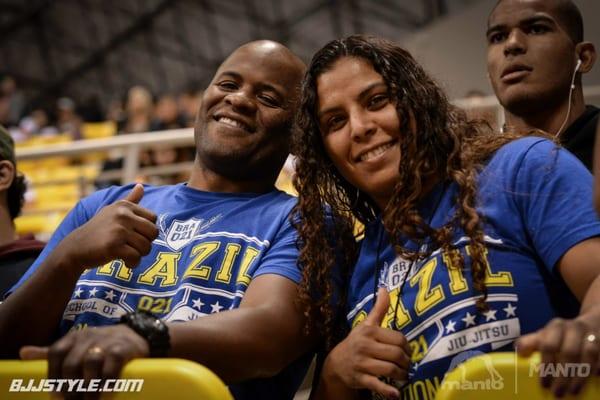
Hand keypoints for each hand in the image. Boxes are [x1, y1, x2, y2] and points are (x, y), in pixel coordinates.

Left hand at [20, 325, 149, 398]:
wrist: (136, 335)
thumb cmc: (101, 344)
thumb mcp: (76, 345)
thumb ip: (51, 352)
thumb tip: (23, 353)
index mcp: (74, 337)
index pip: (56, 353)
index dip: (54, 375)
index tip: (57, 394)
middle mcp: (89, 336)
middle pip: (72, 362)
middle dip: (71, 386)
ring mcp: (106, 341)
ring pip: (91, 362)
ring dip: (88, 385)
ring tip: (90, 399)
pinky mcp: (123, 348)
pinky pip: (112, 364)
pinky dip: (107, 380)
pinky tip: (105, 392)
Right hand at [54, 184, 157, 270]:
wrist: (75, 248)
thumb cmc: (98, 230)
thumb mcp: (112, 211)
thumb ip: (130, 200)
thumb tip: (141, 184)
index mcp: (124, 206)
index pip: (153, 218)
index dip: (147, 230)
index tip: (135, 235)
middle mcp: (122, 215)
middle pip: (153, 233)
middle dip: (146, 243)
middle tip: (133, 247)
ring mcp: (118, 230)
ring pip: (146, 247)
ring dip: (139, 255)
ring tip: (127, 254)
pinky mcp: (113, 246)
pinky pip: (136, 257)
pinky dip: (133, 263)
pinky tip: (125, 262)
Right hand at [322, 288, 410, 398]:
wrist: (336, 364)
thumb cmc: (356, 342)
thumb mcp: (366, 325)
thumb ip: (378, 309)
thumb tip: (385, 288)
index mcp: (370, 332)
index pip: (397, 338)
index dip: (407, 346)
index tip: (408, 351)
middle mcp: (365, 346)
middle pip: (396, 354)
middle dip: (407, 362)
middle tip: (408, 365)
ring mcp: (362, 364)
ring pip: (390, 369)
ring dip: (402, 375)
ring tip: (404, 376)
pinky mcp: (360, 379)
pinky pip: (377, 385)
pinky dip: (388, 391)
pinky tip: (396, 394)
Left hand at [517, 317, 599, 396]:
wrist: (592, 322)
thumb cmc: (563, 334)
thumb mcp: (546, 334)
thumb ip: (532, 342)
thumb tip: (518, 350)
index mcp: (556, 326)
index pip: (549, 345)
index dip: (546, 365)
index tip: (544, 384)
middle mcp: (575, 328)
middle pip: (569, 352)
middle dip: (563, 375)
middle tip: (558, 393)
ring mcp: (592, 335)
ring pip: (589, 355)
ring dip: (581, 376)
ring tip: (573, 392)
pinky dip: (598, 368)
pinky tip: (593, 379)